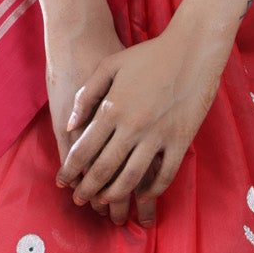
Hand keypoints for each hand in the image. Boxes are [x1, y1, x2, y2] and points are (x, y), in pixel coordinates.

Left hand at [54, 19, 231, 228]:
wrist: (191, 50)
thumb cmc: (149, 55)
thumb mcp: (110, 65)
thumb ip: (86, 95)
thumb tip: (69, 126)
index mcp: (112, 108)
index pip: (83, 149)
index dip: (70, 170)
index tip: (62, 182)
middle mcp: (132, 126)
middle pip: (103, 169)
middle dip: (87, 189)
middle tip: (79, 200)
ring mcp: (157, 135)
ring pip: (131, 178)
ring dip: (115, 195)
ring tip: (105, 202)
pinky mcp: (180, 140)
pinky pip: (165, 174)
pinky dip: (152, 190)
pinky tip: (143, 193)